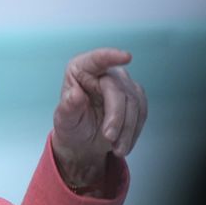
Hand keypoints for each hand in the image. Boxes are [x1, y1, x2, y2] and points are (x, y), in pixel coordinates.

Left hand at [51, 48, 147, 189]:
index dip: (111, 57)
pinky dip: (133, 131)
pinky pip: (141, 113)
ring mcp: (122, 83)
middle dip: (116, 118)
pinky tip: (123, 143)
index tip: (126, 57)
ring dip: (127, 129)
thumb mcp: (64, 119)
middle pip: (118, 91)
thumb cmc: (71, 125)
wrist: (84, 141)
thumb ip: (67, 106)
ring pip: (134, 104)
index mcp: (80, 69)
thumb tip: (74, 94)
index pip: (96, 59)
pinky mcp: (135, 96)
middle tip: (109, 138)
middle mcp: (103, 72)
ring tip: (117, 148)